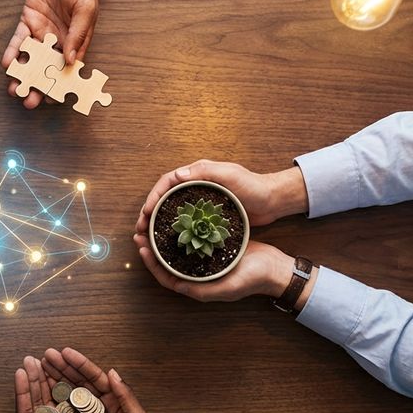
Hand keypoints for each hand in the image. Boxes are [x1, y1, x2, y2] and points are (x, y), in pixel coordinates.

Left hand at [1, 0, 99, 108]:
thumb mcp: (86, 10)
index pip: (66, 70)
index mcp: (76, 42)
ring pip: (30, 59)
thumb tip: (71, 61)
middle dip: (37, 86)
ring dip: (22, 74)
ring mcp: (41, 32)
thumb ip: (78, 36)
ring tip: (13, 88)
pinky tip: (7, 63)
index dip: (59, 86)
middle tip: (28, 101)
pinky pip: (19, 41)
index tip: (51, 101)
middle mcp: (58, 41)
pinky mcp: (28, 21)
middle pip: (46, 69)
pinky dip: (13, 52)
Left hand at [15, 355, 106, 412]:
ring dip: (50, 380)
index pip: (26, 408)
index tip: (21, 370)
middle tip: (32, 358)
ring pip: (55, 398)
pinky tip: (69, 377)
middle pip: (39, 398)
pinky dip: (70, 391)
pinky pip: (73, 406)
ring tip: (47, 362)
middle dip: (35, 378)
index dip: (22, 389)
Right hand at [40, 348, 168, 412]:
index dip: (79, 364)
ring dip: (55, 380)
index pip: (95, 377)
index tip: (64, 352)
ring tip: (40, 368)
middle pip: (79, 382)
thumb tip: (112, 372)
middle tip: (46, 355)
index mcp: (115, 399)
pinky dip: (54, 402)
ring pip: (70, 394)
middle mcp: (100, 405)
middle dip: (63, 367)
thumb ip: (126, 397)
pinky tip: (42, 393)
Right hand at [134, 160, 307, 235]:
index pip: (167, 183)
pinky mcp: (206, 215)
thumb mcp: (230, 175)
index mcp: (197, 174)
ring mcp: (199, 201)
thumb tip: (177, 175)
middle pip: (164, 197)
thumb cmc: (253, 186)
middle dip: (149, 211)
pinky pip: (184, 221)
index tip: (146, 211)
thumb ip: (205, 172)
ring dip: (157, 222)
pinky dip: (173, 229)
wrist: (272, 200)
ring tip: (148, 236)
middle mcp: (194, 186)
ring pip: (171, 210)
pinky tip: (168, 241)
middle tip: (141, 228)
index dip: (153, 196)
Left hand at [136, 236, 307, 302]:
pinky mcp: (212, 248)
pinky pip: (190, 240)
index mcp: (196, 285)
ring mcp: (203, 261)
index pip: (165, 275)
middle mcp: (196, 273)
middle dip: (151, 247)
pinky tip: (174, 219)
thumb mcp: (227, 287)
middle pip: (166, 261)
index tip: (142, 247)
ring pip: (175, 250)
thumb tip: (178, 287)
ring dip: (161, 238)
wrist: (275, 268)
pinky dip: (179, 231)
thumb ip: (202, 290)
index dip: (151, 263)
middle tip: (140, 231)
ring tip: (151, 223)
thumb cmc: (252, 279)